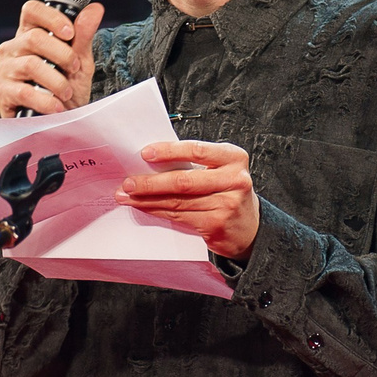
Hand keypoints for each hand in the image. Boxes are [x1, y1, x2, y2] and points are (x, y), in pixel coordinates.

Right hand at [0, 0, 105, 117]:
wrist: (58, 123)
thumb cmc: (65, 89)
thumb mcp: (79, 62)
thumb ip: (83, 35)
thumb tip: (95, 9)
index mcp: (28, 34)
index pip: (32, 10)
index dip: (52, 18)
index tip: (70, 34)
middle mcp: (11, 48)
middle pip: (34, 37)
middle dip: (62, 55)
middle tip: (74, 69)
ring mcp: (2, 69)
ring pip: (30, 65)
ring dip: (56, 81)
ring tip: (66, 93)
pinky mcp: (0, 92)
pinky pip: (23, 91)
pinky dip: (45, 100)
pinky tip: (56, 107)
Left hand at [117, 139, 260, 260]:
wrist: (250, 226)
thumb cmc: (228, 190)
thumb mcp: (220, 169)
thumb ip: (195, 162)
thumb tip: (152, 161)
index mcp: (234, 158)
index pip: (197, 150)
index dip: (169, 152)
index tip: (145, 154)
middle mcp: (234, 180)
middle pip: (184, 181)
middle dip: (150, 182)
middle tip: (128, 183)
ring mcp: (227, 204)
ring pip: (177, 202)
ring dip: (148, 200)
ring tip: (127, 196)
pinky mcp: (216, 224)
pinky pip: (179, 216)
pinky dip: (157, 211)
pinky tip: (144, 207)